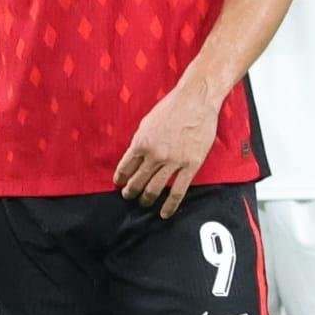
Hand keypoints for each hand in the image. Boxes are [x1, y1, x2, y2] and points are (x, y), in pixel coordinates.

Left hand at [114, 80, 218, 216]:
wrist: (196, 101)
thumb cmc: (172, 107)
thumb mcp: (147, 122)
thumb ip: (141, 141)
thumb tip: (135, 157)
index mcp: (141, 143)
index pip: (125, 167)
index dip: (120, 178)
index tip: (119, 184)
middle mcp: (154, 155)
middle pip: (138, 180)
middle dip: (131, 191)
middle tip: (128, 196)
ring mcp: (172, 162)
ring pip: (154, 188)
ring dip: (146, 199)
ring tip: (143, 203)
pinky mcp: (190, 166)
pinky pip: (177, 191)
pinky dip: (169, 205)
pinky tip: (164, 213)